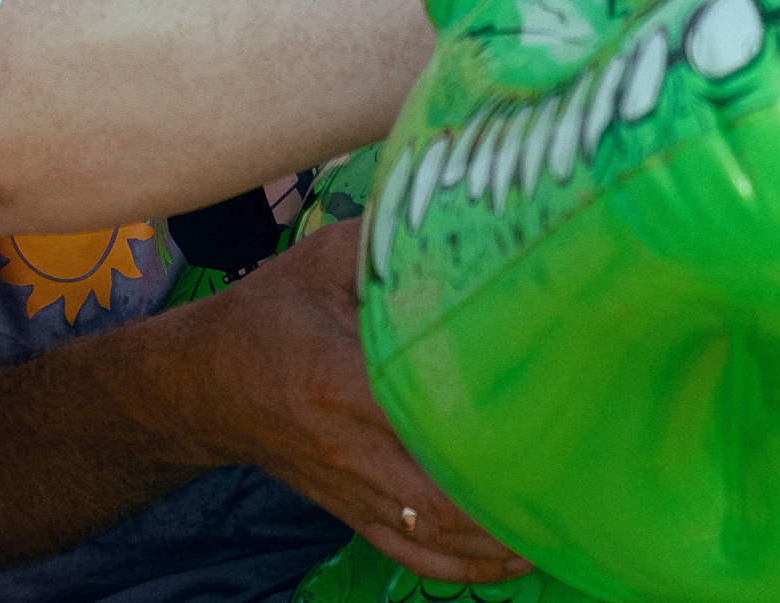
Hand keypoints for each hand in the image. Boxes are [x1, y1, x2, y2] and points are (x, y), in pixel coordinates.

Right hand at [198, 222, 531, 584]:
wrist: (201, 383)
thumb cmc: (267, 314)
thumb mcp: (322, 262)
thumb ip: (387, 243)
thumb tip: (462, 213)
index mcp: (341, 381)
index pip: (425, 420)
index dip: (489, 435)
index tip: (554, 428)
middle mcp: (349, 450)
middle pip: (442, 501)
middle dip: (511, 506)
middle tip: (578, 488)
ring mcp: (350, 491)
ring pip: (434, 537)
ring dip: (497, 545)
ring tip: (559, 529)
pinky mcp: (349, 511)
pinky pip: (411, 554)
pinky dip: (463, 569)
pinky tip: (509, 563)